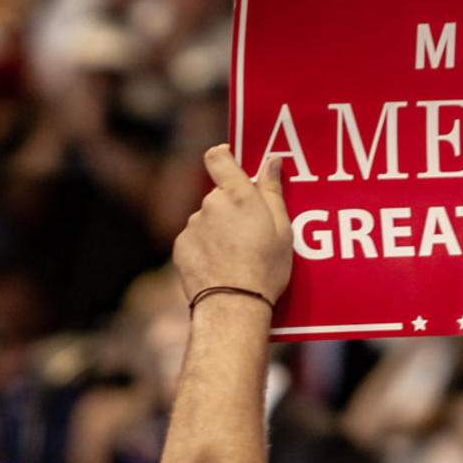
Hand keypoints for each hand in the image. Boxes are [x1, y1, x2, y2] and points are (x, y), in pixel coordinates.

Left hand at [173, 145, 292, 302]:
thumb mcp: (282, 229)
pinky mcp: (180, 246)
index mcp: (237, 195)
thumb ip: (272, 191)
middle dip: (230, 208)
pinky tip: (219, 266)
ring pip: (206, 220)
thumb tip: (272, 160)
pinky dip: (205, 248)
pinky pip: (194, 240)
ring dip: (217, 230)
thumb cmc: (265, 268)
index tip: (230, 163)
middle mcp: (210, 204)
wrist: (233, 305)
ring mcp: (192, 226)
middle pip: (218, 196)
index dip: (223, 156)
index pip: (219, 158)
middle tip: (249, 233)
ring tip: (235, 256)